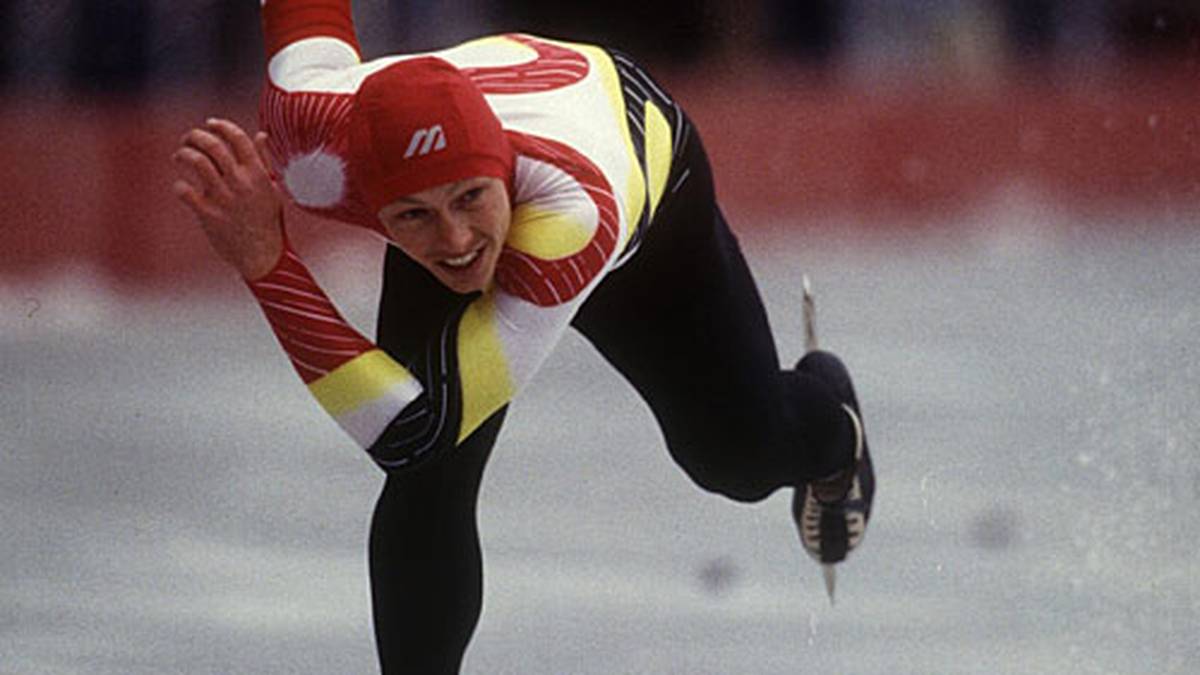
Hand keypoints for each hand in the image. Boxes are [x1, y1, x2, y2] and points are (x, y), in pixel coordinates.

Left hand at [172, 118, 284, 280]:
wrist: (263, 256)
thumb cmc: (268, 221)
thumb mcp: (272, 189)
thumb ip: (264, 161)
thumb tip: (261, 134)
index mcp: (257, 174)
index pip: (238, 138)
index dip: (221, 126)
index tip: (210, 123)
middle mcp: (240, 183)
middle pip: (214, 146)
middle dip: (196, 136)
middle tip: (189, 139)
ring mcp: (224, 199)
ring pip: (197, 162)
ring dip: (183, 154)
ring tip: (180, 156)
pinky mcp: (208, 215)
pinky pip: (185, 192)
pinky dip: (179, 186)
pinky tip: (182, 188)